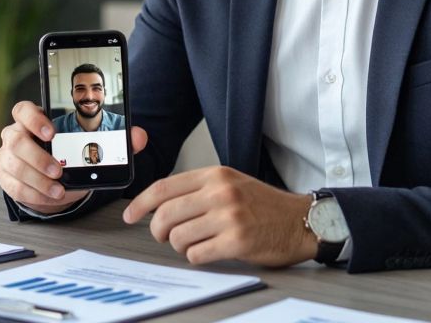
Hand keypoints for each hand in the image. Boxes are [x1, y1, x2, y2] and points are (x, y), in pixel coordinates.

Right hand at [0, 100, 147, 213]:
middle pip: (16, 140)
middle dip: (38, 157)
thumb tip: (138, 136)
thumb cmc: (70, 153)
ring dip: (37, 180)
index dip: (34, 119)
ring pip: (14, 166)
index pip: (23, 110)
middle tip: (59, 170)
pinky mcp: (6, 179)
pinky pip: (14, 187)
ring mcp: (7, 158)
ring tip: (58, 189)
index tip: (52, 132)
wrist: (55, 178)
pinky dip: (34, 194)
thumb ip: (116, 138)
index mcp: (32, 119)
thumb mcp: (91, 144)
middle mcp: (15, 135)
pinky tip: (51, 197)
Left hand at [122, 166, 316, 265]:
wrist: (300, 221)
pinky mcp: (237, 242)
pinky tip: (209, 251)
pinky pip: (196, 254)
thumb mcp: (230, 184)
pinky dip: (196, 257)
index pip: (164, 187)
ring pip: (178, 236)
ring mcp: (229, 217)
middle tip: (164, 236)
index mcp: (215, 175)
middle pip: (166, 214)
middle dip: (158, 230)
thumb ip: (198, 190)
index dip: (141, 203)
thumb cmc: (264, 205)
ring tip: (196, 242)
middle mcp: (220, 192)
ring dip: (180, 245)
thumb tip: (159, 206)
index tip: (130, 214)